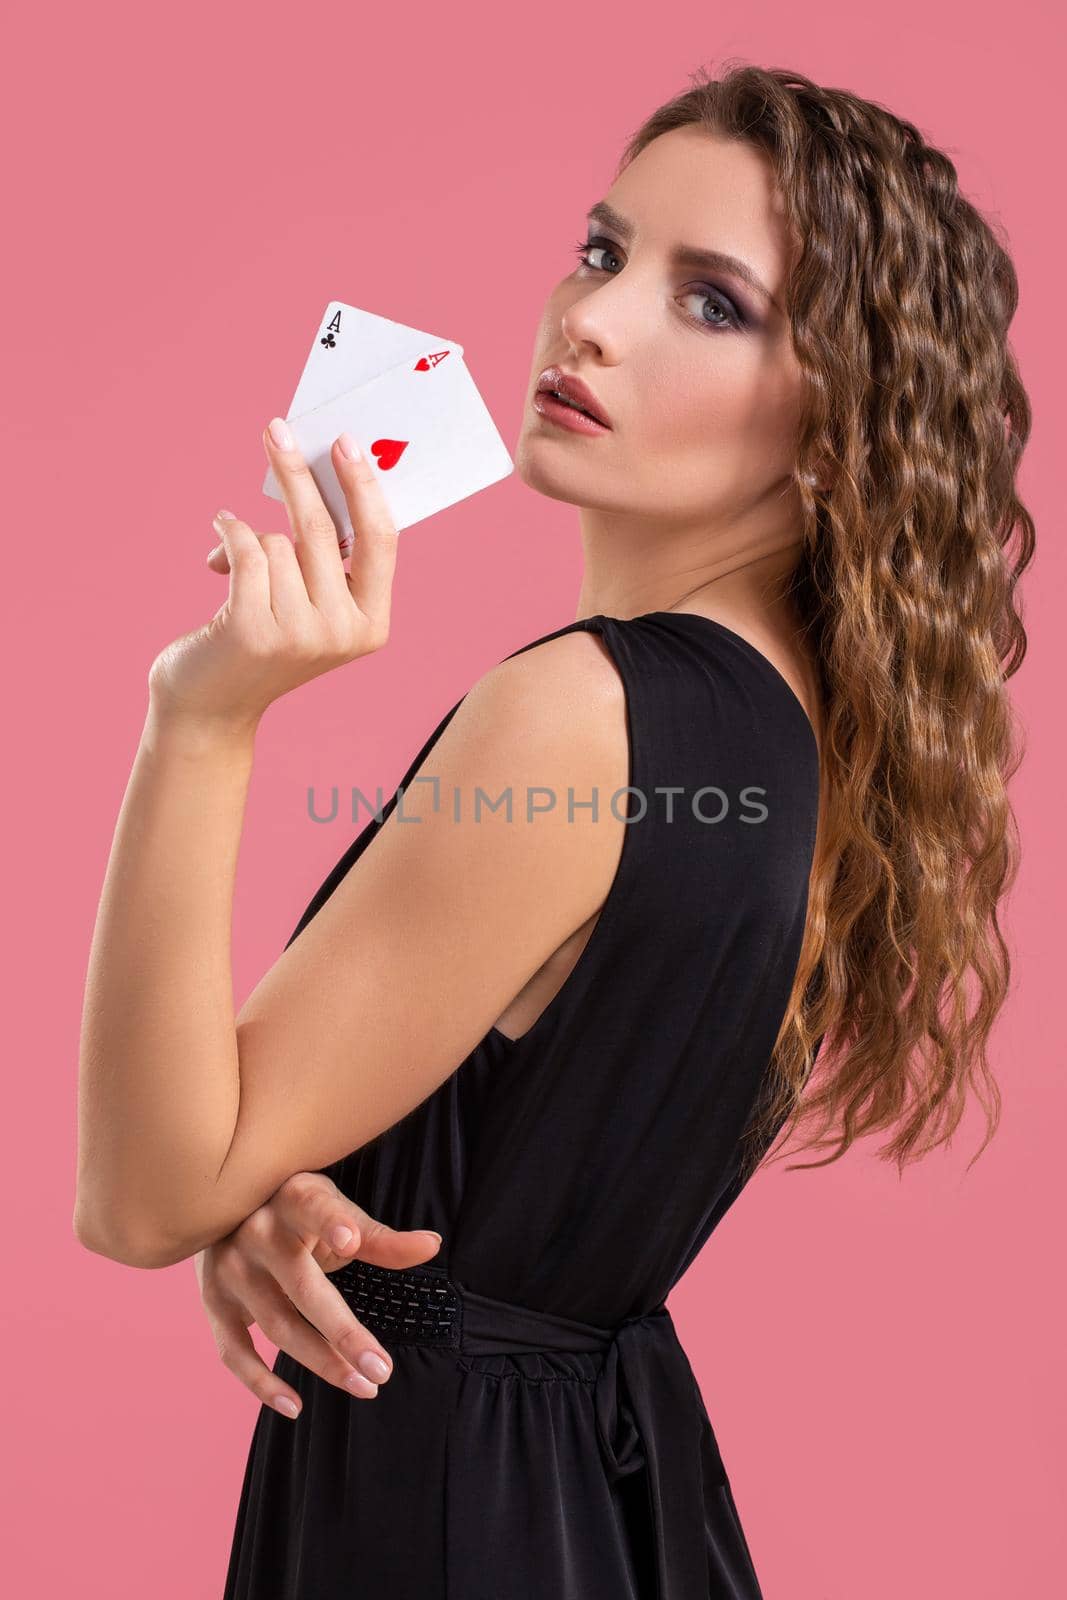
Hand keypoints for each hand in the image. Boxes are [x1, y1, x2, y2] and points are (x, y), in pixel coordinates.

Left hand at [148, 419, 398, 728]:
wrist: (210, 706)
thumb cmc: (261, 642)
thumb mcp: (308, 606)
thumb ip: (322, 560)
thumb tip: (309, 475)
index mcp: (371, 625)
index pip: (380, 541)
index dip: (364, 488)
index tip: (345, 443)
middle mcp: (342, 634)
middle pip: (322, 530)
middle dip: (297, 473)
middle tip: (276, 430)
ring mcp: (300, 636)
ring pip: (276, 541)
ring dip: (248, 536)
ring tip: (231, 560)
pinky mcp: (255, 631)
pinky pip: (245, 549)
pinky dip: (227, 535)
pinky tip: (216, 545)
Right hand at [194, 1170, 443, 1416]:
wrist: (226, 1208)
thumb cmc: (297, 1209)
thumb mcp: (335, 1209)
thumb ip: (379, 1237)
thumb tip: (433, 1245)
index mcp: (292, 1198)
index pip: (314, 1209)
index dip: (331, 1222)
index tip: (351, 1241)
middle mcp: (255, 1233)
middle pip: (302, 1289)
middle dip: (344, 1333)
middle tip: (382, 1370)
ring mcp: (229, 1270)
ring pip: (276, 1326)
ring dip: (321, 1362)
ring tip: (364, 1385)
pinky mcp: (213, 1303)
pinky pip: (233, 1351)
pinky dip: (260, 1383)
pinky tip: (295, 1405)